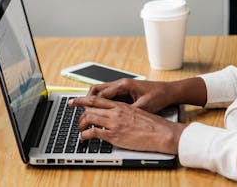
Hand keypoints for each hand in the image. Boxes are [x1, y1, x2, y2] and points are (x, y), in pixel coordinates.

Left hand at [68, 96, 185, 153]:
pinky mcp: (115, 135)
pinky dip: (85, 134)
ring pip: (90, 118)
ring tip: (80, 128)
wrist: (162, 132)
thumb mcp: (137, 112)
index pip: (97, 99)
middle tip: (74, 114)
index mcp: (121, 105)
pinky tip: (84, 137)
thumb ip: (125, 111)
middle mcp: (116, 111)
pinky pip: (94, 132)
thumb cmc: (153, 124)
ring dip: (81, 123)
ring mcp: (114, 122)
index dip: (83, 99)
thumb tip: (117, 114)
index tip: (75, 101)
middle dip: (79, 110)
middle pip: (90, 107)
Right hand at [88, 78, 173, 112]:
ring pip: (100, 92)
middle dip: (86, 99)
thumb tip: (116, 120)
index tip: (82, 110)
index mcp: (123, 85)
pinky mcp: (123, 91)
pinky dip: (100, 102)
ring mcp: (121, 87)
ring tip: (84, 110)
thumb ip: (129, 112)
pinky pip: (107, 96)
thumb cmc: (158, 96)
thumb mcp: (143, 106)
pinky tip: (97, 111)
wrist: (168, 91)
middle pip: (96, 89)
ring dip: (92, 100)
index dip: (90, 102)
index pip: (100, 93)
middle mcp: (120, 84)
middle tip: (76, 106)